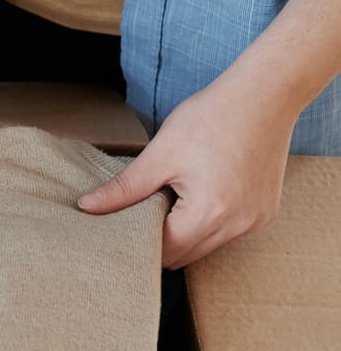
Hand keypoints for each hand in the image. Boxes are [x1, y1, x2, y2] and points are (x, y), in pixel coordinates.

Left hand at [78, 74, 293, 267]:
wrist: (264, 96)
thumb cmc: (211, 118)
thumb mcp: (160, 153)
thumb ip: (124, 188)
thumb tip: (87, 207)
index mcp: (210, 213)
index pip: (163, 249)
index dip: (137, 240)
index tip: (117, 228)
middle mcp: (237, 225)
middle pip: (185, 254)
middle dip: (158, 239)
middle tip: (136, 214)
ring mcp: (255, 221)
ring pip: (206, 245)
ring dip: (183, 231)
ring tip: (167, 199)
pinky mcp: (264, 211)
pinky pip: (226, 231)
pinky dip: (206, 222)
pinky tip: (195, 194)